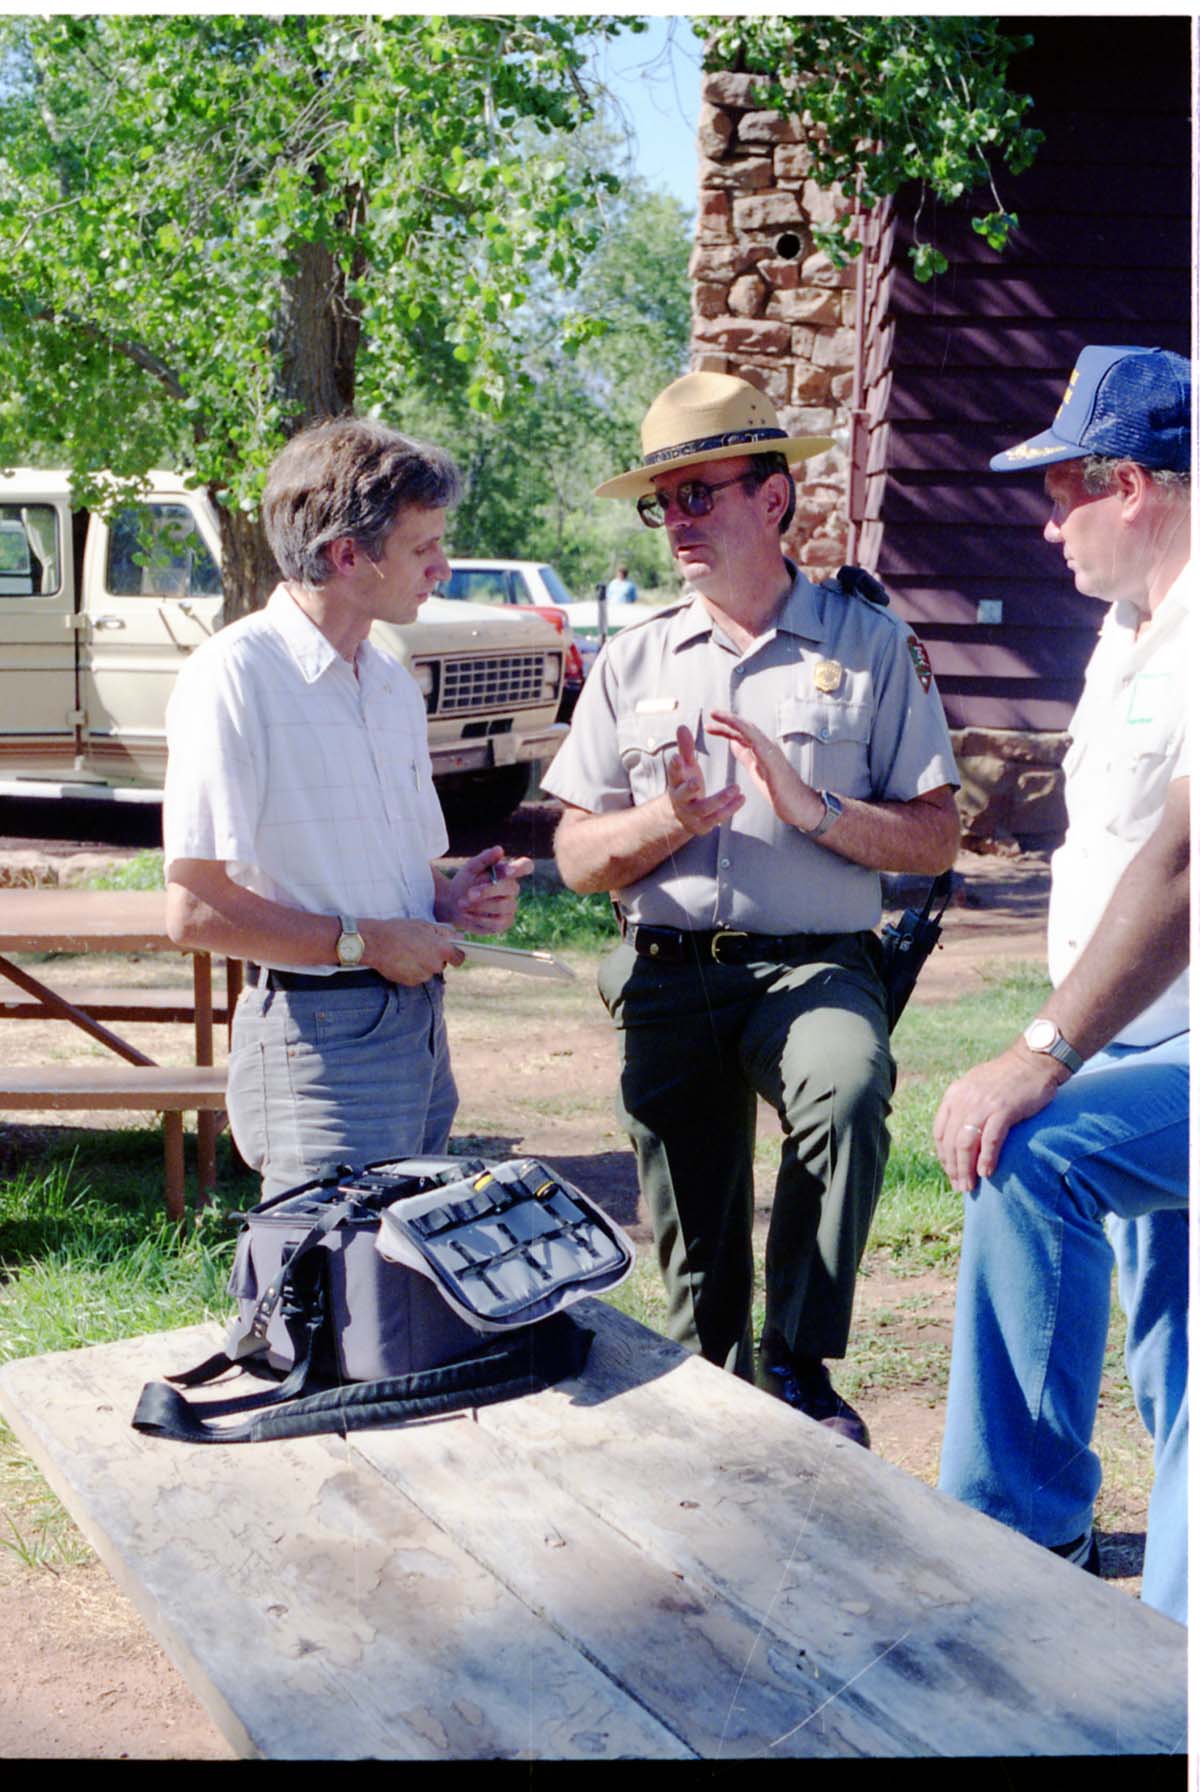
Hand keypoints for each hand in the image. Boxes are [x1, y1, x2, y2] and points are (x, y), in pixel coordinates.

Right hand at [364, 917, 465, 983]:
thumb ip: (444, 933)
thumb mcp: (424, 925)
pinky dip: (412, 971)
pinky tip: (402, 960)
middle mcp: (435, 965)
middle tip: (420, 946)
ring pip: (428, 971)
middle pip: (442, 964)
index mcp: (441, 949)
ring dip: (423, 964)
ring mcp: (423, 975)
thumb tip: (458, 937)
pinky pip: (417, 976)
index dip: (455, 954)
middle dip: (434, 957)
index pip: (459, 958)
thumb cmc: (399, 931)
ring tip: (408, 953)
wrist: (376, 943)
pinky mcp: (412, 982)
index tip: (450, 951)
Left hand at [438, 844, 533, 935]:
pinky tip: (468, 914)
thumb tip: (499, 849)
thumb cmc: (466, 882)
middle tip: (468, 894)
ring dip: (480, 906)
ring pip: (502, 906)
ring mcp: (510, 906)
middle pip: (511, 888)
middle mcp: (512, 889)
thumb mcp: (471, 868)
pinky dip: (479, 918)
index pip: (526, 866)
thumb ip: (485, 859)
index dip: (521, 868)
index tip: (508, 871)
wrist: (453, 904)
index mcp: (508, 872)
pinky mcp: (504, 922)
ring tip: (462, 904)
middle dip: (487, 891)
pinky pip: (497, 922)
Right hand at [665, 723, 743, 836]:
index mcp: (675, 783)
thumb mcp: (686, 767)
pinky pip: (717, 818)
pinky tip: (742, 798)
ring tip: (736, 788)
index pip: (673, 774)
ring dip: (720, 799)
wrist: (680, 817)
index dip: (675, 767)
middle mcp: (680, 800)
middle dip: (689, 788)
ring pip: (704, 808)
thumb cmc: (686, 785)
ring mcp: (691, 815)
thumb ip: (685, 748)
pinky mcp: (703, 826)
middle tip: (697, 781)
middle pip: (683, 794)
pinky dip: (730, 809)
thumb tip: (682, 726)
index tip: (677, 757)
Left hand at [705, 710, 824, 831]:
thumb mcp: (756, 770)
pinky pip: (761, 746)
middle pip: (746, 728)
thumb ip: (746, 756)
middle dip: (728, 719)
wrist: (801, 807)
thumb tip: (733, 742)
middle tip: (712, 713)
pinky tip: (736, 731)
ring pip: (752, 732)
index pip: (741, 734)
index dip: (725, 728)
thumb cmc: (781, 791)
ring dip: (735, 723)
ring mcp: (772, 754)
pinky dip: (749, 737)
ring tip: (719, 716)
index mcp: (762, 751)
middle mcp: (768, 748)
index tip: (709, 725)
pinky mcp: (775, 764)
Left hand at [933, 1045, 1067, 1192]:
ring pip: (965, 1143)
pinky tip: (987, 1172)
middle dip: (953, 1168)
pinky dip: (987, 1158)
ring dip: (966, 1168)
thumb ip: (966, 1107)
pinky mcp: (1004, 1109)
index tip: (951, 1173)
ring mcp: (983, 1104)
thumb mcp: (977, 1087)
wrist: (1034, 1061)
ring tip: (970, 1186)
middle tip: (961, 1187)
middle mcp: (964, 1099)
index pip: (940, 1132)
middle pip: (950, 1141)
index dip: (943, 1156)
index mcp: (955, 1094)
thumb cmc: (1009, 1078)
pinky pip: (990, 1139)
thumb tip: (961, 1138)